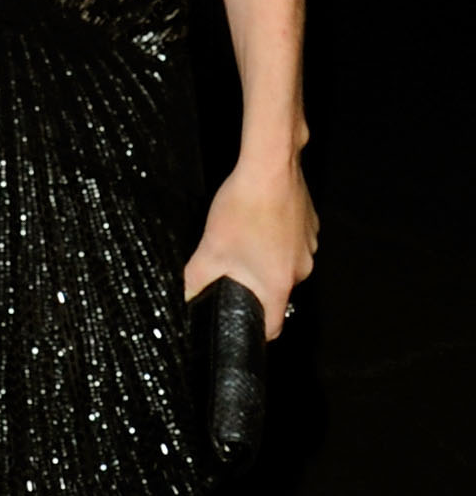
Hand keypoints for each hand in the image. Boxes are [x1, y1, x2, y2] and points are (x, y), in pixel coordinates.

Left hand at [183, 154, 318, 338]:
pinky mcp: (309, 224)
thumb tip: (186, 298)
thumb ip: (196, 280)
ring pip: (281, 264)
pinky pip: (289, 242)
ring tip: (242, 238)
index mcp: (279, 285)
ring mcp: (308, 246)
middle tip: (229, 267)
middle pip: (274, 292)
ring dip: (262, 258)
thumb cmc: (244, 208)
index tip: (238, 323)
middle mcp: (300, 270)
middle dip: (251, 284)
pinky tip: (256, 220)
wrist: (270, 166)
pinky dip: (273, 237)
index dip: (253, 330)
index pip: (272, 326)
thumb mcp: (210, 248)